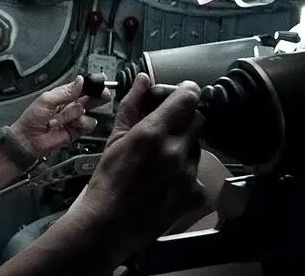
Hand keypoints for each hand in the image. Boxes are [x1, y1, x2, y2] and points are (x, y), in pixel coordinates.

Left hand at [11, 75, 111, 156]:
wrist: (29, 140)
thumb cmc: (32, 119)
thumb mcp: (47, 100)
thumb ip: (65, 91)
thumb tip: (80, 81)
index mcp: (62, 94)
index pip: (80, 86)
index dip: (90, 85)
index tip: (97, 84)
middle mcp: (70, 105)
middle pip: (90, 97)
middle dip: (96, 95)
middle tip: (102, 94)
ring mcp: (74, 118)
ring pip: (86, 110)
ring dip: (74, 114)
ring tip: (62, 118)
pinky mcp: (77, 130)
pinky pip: (88, 123)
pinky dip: (81, 124)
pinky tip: (71, 124)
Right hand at [74, 73, 206, 257]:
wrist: (108, 223)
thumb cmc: (106, 180)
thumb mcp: (114, 139)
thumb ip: (132, 106)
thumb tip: (142, 80)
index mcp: (153, 132)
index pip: (188, 97)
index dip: (186, 92)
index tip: (181, 94)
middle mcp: (175, 150)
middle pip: (198, 120)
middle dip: (184, 120)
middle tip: (166, 131)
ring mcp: (188, 173)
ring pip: (197, 148)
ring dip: (184, 149)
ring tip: (162, 163)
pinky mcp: (195, 194)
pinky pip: (198, 175)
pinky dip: (186, 176)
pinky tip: (168, 184)